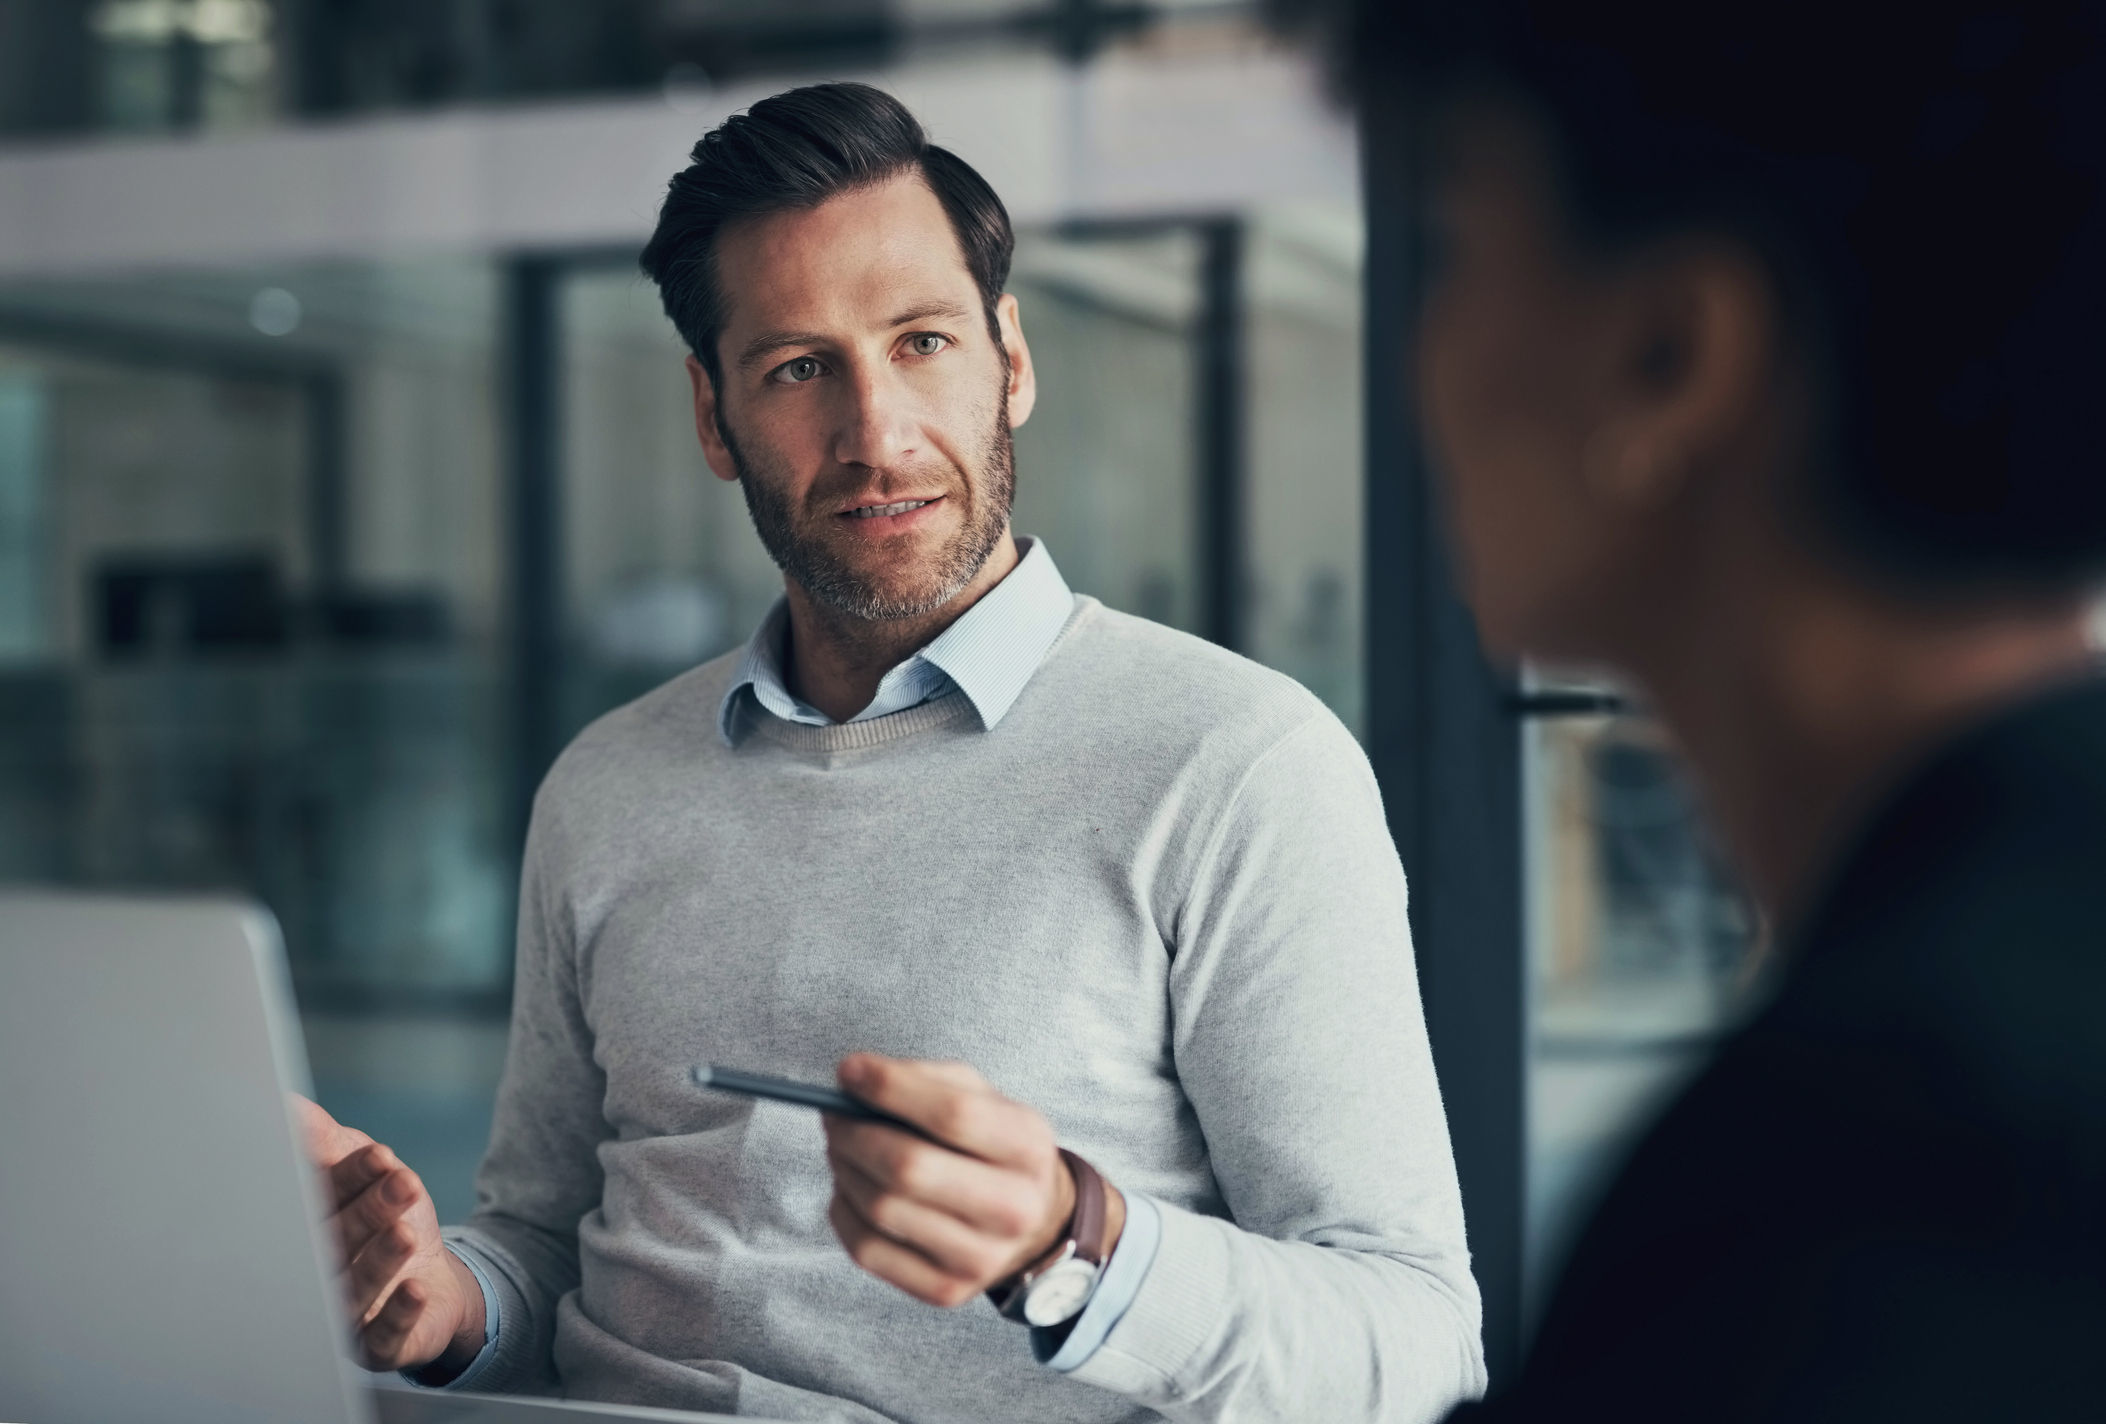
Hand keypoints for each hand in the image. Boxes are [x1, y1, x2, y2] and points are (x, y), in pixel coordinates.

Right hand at [291, 1095, 484, 1376]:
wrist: (433, 1282)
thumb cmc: (383, 1217)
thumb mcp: (362, 1170)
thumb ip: (324, 1141)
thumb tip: (286, 1104)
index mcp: (306, 1227)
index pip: (321, 1200)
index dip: (352, 1177)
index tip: (381, 1155)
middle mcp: (315, 1273)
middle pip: (337, 1244)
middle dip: (367, 1215)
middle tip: (401, 1186)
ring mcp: (342, 1315)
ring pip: (356, 1289)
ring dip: (381, 1262)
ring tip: (406, 1234)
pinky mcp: (376, 1345)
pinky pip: (384, 1336)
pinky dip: (398, 1313)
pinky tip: (414, 1291)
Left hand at [821, 1055, 1124, 1309]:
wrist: (1030, 1222)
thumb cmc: (990, 1146)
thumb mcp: (980, 1096)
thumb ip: (922, 1078)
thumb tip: (852, 1080)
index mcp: (1027, 1146)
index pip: (953, 1114)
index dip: (891, 1089)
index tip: (849, 1072)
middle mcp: (1013, 1208)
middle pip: (910, 1168)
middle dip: (855, 1134)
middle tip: (834, 1117)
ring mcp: (981, 1258)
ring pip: (882, 1209)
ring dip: (845, 1170)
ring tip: (843, 1149)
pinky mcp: (946, 1290)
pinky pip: (868, 1251)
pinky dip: (844, 1211)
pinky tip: (852, 1189)